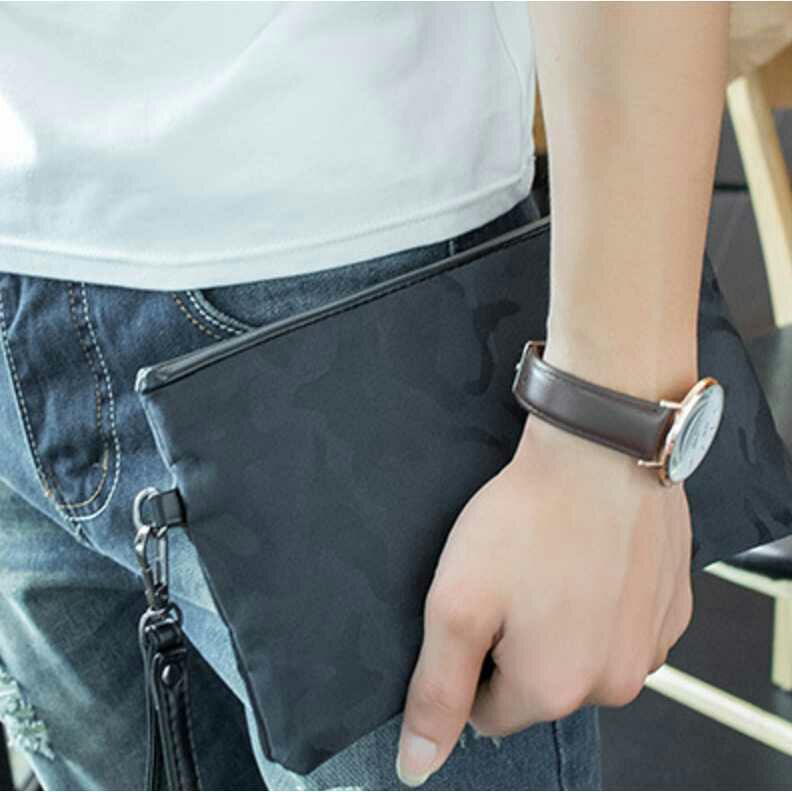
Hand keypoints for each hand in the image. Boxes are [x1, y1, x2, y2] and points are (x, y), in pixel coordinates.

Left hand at [396, 407, 693, 786]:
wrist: (599, 449)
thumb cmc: (528, 520)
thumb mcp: (457, 605)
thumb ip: (437, 692)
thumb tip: (418, 766)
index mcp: (553, 690)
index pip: (489, 711)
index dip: (472, 657)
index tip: (480, 605)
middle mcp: (613, 683)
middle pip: (540, 684)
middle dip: (518, 642)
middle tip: (513, 578)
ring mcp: (651, 645)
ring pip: (583, 654)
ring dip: (563, 621)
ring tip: (552, 563)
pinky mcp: (672, 607)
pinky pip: (622, 625)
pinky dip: (603, 601)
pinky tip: (590, 558)